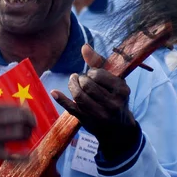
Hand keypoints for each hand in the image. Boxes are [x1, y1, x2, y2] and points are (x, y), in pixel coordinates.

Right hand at [0, 102, 35, 175]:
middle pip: (19, 119)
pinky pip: (10, 154)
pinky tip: (27, 156)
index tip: (31, 117)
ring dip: (27, 136)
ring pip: (17, 133)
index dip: (27, 112)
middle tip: (32, 127)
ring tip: (27, 138)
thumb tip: (22, 106)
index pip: (14, 107)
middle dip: (30, 123)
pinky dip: (21, 156)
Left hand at [51, 44, 139, 160]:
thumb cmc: (115, 97)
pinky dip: (61, 99)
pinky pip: (71, 108)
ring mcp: (100, 115)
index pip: (98, 74)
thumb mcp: (114, 80)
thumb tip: (84, 46)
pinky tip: (55, 92)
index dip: (91, 73)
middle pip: (87, 85)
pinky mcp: (88, 122)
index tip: (92, 75)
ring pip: (79, 96)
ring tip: (73, 82)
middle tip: (80, 79)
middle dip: (80, 79)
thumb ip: (99, 62)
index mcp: (122, 90)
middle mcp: (113, 104)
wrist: (119, 129)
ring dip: (72, 85)